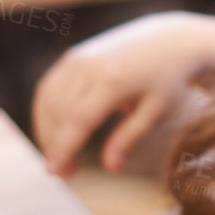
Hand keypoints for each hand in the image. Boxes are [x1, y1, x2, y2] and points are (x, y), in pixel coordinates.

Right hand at [32, 12, 214, 178]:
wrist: (168, 40)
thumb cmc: (166, 80)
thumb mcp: (156, 111)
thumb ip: (130, 138)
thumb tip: (111, 168)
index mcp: (113, 80)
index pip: (78, 120)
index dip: (63, 147)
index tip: (56, 172)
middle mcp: (90, 65)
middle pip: (59, 112)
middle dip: (54, 145)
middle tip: (63, 174)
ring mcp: (79, 57)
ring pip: (48, 100)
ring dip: (46, 131)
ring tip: (59, 157)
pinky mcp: (73, 56)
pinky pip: (49, 87)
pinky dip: (46, 113)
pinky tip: (53, 133)